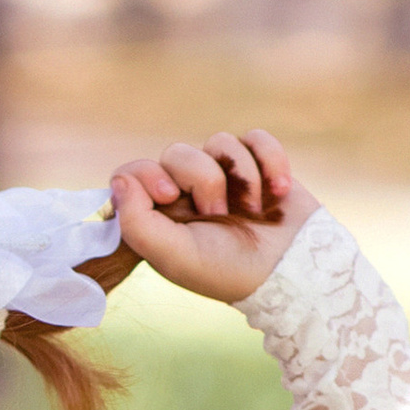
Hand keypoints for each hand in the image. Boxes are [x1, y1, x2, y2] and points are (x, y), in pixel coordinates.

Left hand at [107, 129, 316, 305]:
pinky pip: (257, 138)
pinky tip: (279, 191)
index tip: (169, 196)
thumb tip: (119, 180)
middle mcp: (187, 191)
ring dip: (242, 177)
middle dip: (204, 181)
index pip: (133, 172)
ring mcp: (224, 175)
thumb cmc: (227, 269)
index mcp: (159, 213)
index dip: (148, 175)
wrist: (290, 270)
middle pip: (178, 153)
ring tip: (252, 211)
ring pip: (220, 141)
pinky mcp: (258, 164)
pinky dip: (271, 161)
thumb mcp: (174, 256)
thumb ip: (136, 223)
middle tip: (219, 214)